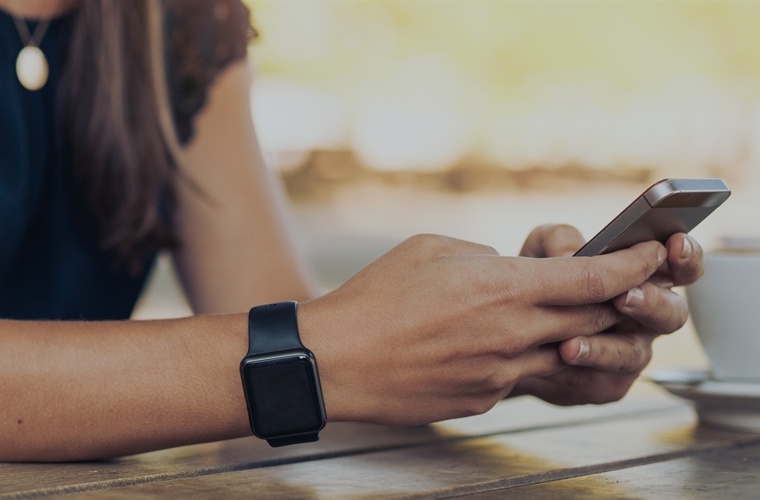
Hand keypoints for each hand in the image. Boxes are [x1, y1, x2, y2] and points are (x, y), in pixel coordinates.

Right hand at [300, 234, 666, 425]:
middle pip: (595, 318)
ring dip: (571, 334)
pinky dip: (520, 359)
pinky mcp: (483, 400)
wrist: (334, 362)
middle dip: (614, 300)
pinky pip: (520, 378)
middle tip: (617, 285)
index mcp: (503, 288)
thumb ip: (484, 257)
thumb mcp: (430, 249)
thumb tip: (509, 268)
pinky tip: (490, 346)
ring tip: (552, 318)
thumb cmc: (372, 300)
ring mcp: (500, 373)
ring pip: (564, 354)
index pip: (597, 279)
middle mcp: (512, 334)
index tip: (653, 254)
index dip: (635, 266)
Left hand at [511, 225, 702, 404]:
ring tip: (572, 343)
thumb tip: (571, 252)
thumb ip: (560, 240)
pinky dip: (577, 369)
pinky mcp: (604, 384)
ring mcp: (629, 353)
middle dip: (651, 303)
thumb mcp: (541, 249)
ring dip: (605, 347)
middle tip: (624, 295)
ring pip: (632, 354)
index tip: (675, 245)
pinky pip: (599, 381)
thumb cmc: (536, 281)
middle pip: (672, 314)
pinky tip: (558, 357)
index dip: (686, 258)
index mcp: (645, 280)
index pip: (681, 268)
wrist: (504, 332)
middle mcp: (646, 319)